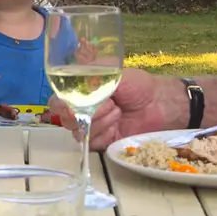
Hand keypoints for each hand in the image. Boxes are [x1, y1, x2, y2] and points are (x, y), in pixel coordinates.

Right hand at [52, 69, 173, 149]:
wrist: (159, 104)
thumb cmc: (137, 85)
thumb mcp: (113, 71)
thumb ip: (91, 74)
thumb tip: (72, 79)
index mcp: (80, 92)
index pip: (57, 101)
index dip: (60, 105)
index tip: (72, 106)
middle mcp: (82, 110)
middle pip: (64, 120)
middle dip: (86, 113)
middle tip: (110, 105)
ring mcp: (92, 127)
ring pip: (78, 132)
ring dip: (99, 122)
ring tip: (118, 112)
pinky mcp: (102, 142)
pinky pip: (91, 144)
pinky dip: (103, 135)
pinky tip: (117, 127)